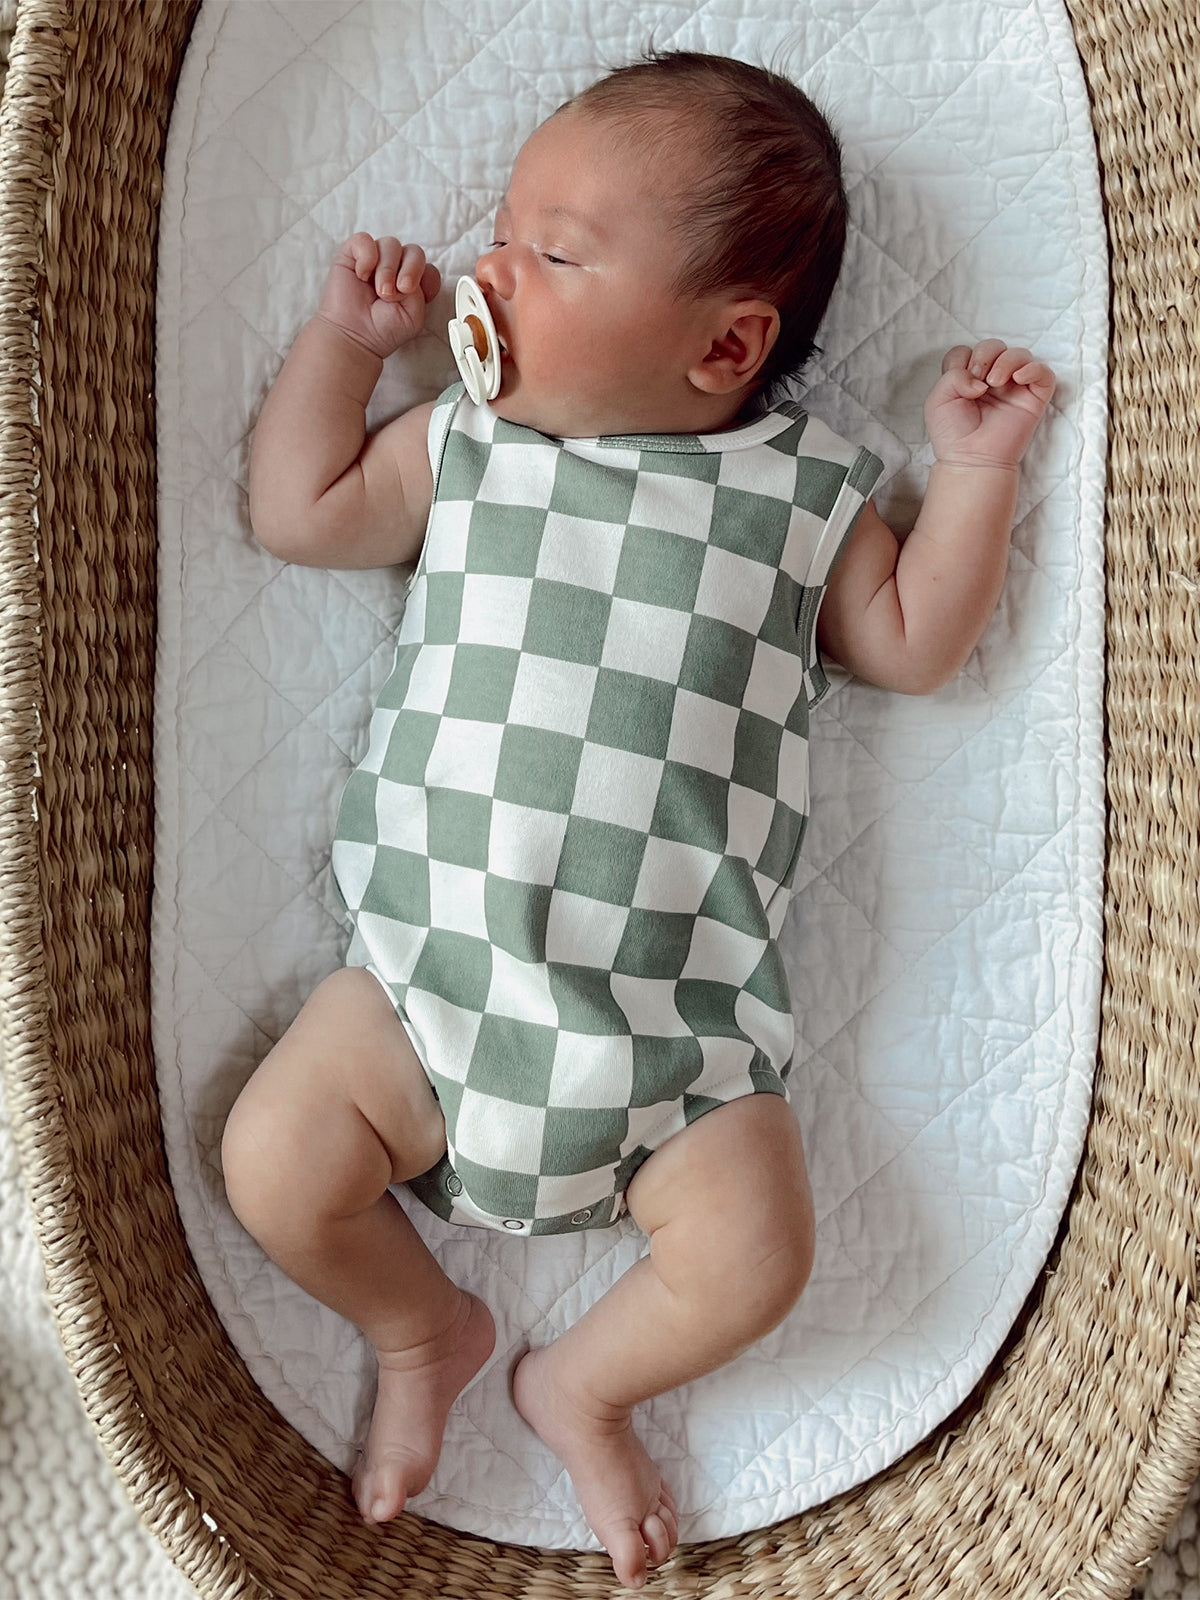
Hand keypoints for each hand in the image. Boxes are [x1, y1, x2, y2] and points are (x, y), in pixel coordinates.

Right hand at [315, 233, 441, 360]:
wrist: (355, 336)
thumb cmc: (383, 329)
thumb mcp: (414, 316)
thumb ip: (422, 291)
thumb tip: (407, 272)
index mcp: (413, 283)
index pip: (428, 266)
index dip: (424, 277)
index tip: (411, 293)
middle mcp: (396, 269)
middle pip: (414, 252)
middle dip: (410, 270)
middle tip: (398, 290)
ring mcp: (376, 260)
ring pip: (391, 244)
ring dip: (387, 269)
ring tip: (380, 291)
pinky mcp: (353, 255)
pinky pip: (364, 240)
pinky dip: (366, 255)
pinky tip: (362, 275)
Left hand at [925, 339, 1055, 469]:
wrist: (971, 459)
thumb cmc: (953, 435)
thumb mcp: (938, 401)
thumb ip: (952, 377)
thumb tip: (980, 378)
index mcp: (968, 379)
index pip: (968, 351)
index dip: (963, 359)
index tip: (962, 380)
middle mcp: (991, 380)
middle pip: (994, 346)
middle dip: (985, 355)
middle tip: (979, 378)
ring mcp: (1014, 388)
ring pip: (1020, 354)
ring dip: (1006, 360)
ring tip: (994, 382)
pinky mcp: (1033, 399)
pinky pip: (1044, 373)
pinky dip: (1033, 369)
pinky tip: (1018, 378)